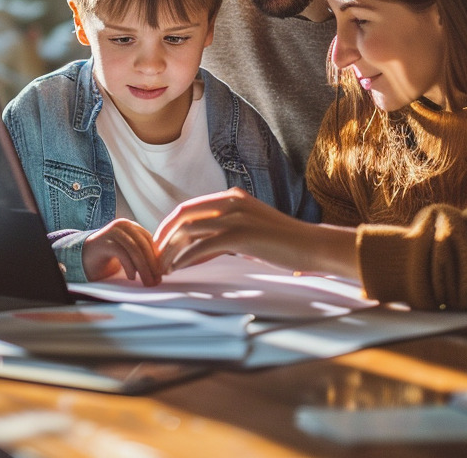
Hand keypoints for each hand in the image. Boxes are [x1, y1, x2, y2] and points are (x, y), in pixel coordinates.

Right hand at [81, 219, 160, 284]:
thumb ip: (141, 253)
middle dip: (152, 265)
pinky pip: (123, 254)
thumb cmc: (108, 257)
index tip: (162, 273)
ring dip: (143, 269)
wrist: (83, 257)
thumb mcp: (128, 252)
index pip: (149, 240)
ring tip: (147, 282)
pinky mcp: (105, 241)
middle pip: (143, 245)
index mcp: (131, 226)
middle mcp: (123, 225)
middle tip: (156, 281)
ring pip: (135, 250)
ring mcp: (113, 231)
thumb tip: (161, 268)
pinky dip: (129, 267)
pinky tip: (131, 277)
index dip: (156, 257)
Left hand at [153, 187, 358, 279]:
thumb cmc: (284, 244)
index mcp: (232, 198)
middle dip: (163, 236)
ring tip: (162, 268)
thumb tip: (200, 249)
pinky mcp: (240, 235)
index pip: (189, 207)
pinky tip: (177, 269)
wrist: (312, 246)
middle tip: (154, 257)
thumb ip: (226, 234)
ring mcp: (235, 217)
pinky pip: (202, 245)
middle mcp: (230, 202)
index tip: (160, 244)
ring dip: (170, 250)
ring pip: (189, 230)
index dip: (170, 225)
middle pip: (183, 215)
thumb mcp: (251, 232)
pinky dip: (185, 257)